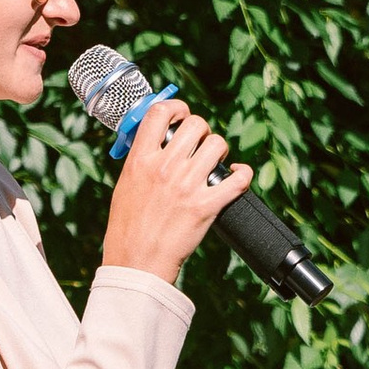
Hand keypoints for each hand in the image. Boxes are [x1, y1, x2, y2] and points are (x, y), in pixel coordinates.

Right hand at [101, 96, 252, 284]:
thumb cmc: (127, 227)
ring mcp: (187, 186)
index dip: (176, 107)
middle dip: (203, 131)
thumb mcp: (125, 185)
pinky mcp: (206, 205)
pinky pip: (238, 178)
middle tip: (200, 145)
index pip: (159, 113)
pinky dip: (244, 173)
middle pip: (196, 124)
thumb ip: (141, 160)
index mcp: (140, 160)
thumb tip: (155, 141)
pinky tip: (239, 175)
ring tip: (215, 162)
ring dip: (220, 150)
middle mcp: (165, 167)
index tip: (181, 114)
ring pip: (218, 144)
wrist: (137, 262)